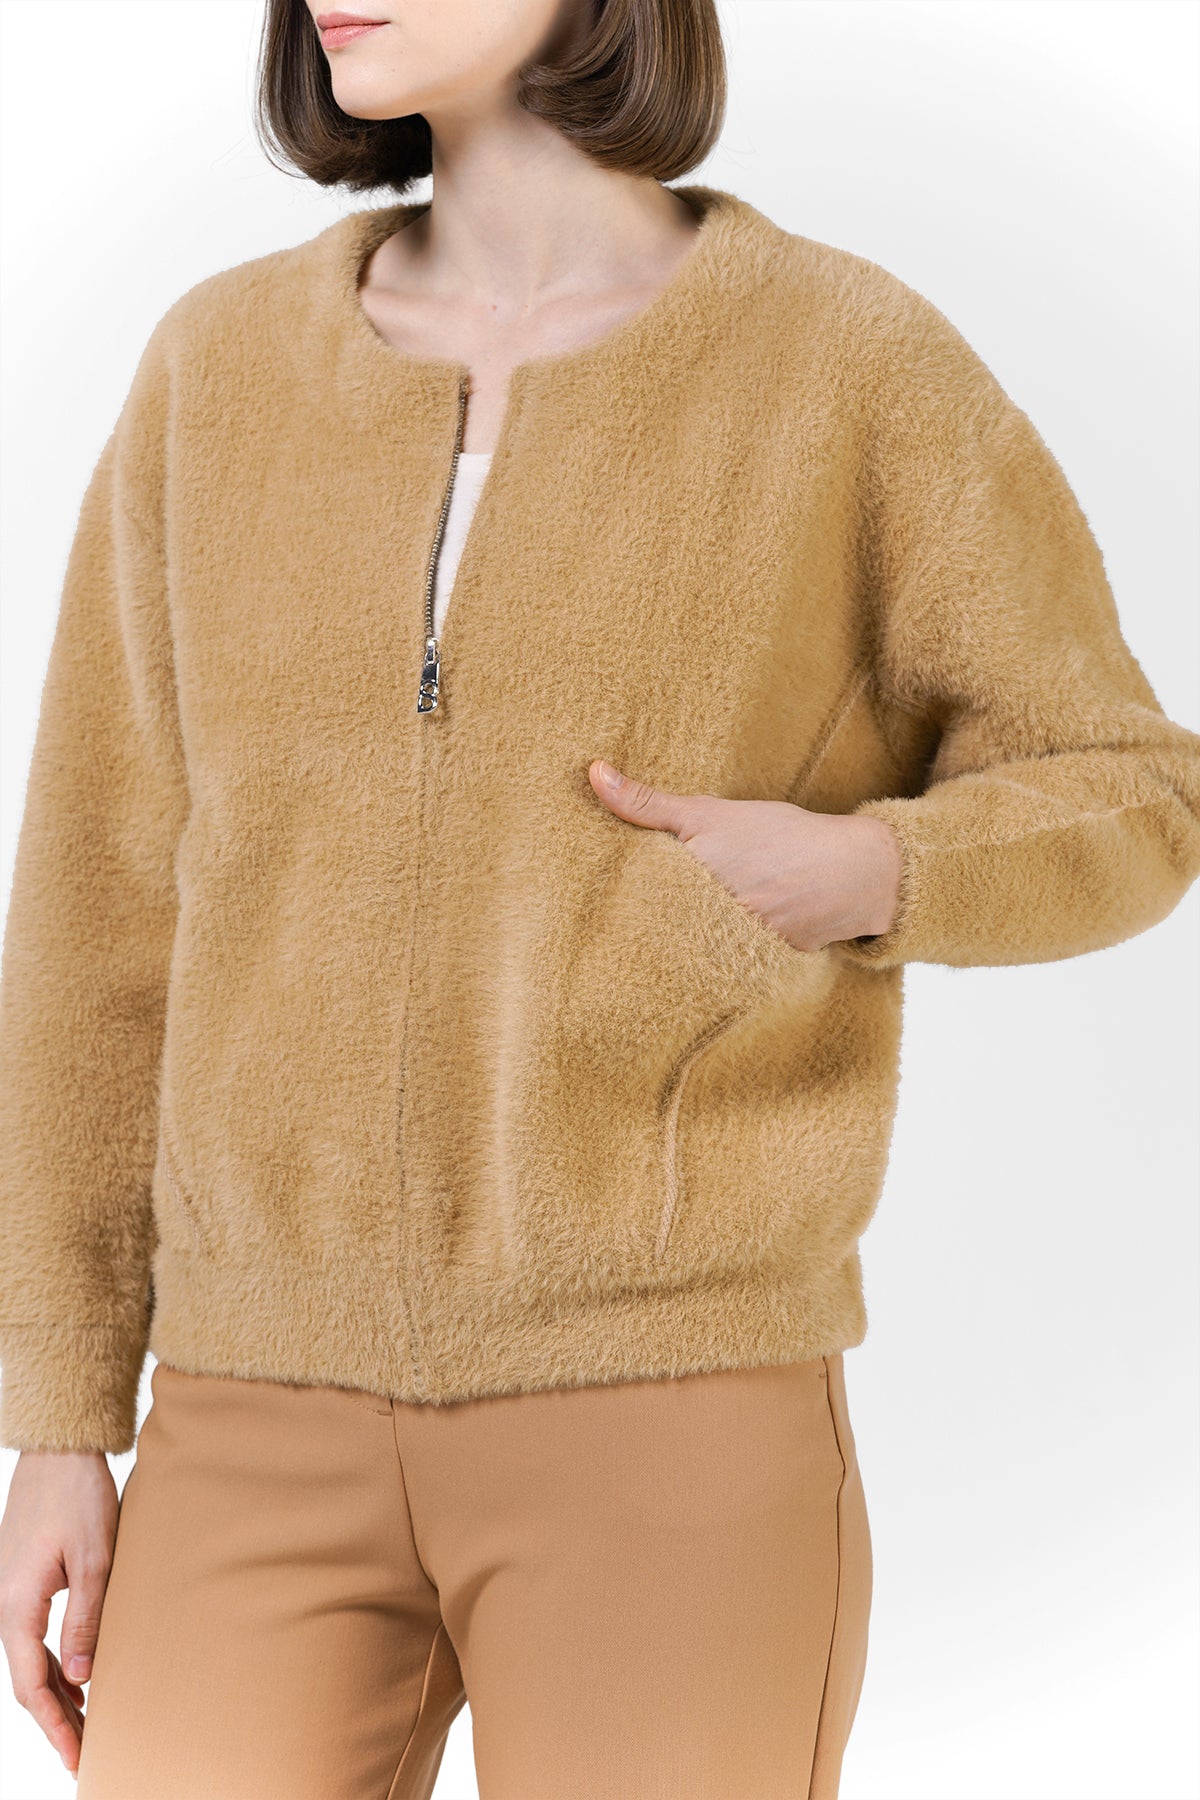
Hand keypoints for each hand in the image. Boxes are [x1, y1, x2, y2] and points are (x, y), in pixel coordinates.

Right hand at [0, 1448, 118, 1779]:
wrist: (59, 1449)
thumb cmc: (78, 1495)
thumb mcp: (94, 1556)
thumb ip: (87, 1616)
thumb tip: (83, 1676)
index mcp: (17, 1605)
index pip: (32, 1685)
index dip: (55, 1725)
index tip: (77, 1756)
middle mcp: (6, 1604)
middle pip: (28, 1680)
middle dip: (55, 1721)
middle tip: (84, 1755)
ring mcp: (12, 1593)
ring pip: (31, 1660)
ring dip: (56, 1694)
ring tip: (86, 1726)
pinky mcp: (25, 1581)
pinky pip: (35, 1636)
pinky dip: (55, 1664)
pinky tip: (78, 1678)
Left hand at [588, 760, 901, 952]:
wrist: (853, 875)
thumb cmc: (781, 838)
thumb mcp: (711, 812)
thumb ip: (648, 802)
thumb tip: (594, 773)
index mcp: (685, 892)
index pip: (624, 904)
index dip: (604, 903)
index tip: (578, 900)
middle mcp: (701, 931)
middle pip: (645, 933)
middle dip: (626, 928)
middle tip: (590, 930)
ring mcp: (724, 957)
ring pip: (672, 955)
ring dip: (656, 949)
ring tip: (621, 951)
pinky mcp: (747, 974)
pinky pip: (705, 971)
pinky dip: (692, 962)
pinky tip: (675, 961)